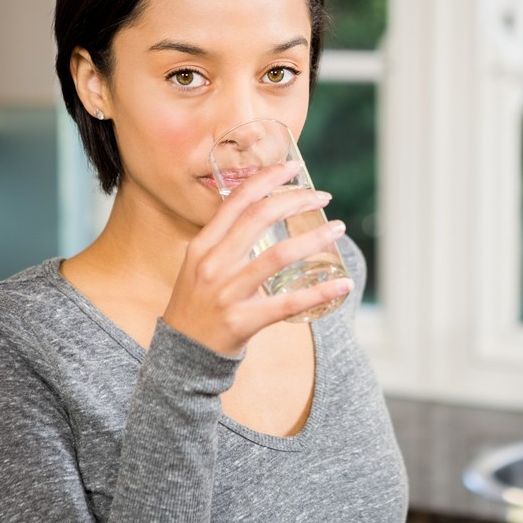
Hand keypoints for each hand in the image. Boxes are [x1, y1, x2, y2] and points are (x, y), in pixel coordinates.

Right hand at [162, 161, 352, 355]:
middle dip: (295, 200)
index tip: (291, 167)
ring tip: (337, 228)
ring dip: (313, 238)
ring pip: (279, 255)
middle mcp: (214, 264)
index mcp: (203, 246)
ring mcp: (227, 292)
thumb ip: (225, 242)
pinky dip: (318, 292)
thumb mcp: (199, 266)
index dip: (265, 179)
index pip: (236, 201)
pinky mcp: (243, 320)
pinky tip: (341, 285)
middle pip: (260, 218)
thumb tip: (260, 213)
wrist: (181, 356)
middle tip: (322, 196)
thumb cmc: (197, 306)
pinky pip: (288, 304)